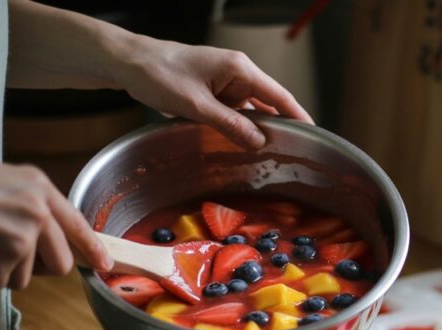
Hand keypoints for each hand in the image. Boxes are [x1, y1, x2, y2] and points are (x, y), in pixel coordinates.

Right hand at [0, 156, 112, 290]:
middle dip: (39, 269)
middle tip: (7, 255)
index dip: (93, 249)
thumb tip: (49, 236)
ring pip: (24, 278)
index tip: (104, 264)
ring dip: (0, 270)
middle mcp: (37, 213)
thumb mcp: (0, 180)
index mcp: (38, 188)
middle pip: (60, 264)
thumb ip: (30, 204)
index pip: (77, 225)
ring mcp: (20, 241)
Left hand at [112, 36, 313, 149]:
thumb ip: (230, 124)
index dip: (299, 117)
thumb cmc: (158, 74)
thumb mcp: (196, 105)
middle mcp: (237, 72)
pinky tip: (237, 144)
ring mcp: (225, 81)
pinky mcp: (213, 90)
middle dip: (277, 128)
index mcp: (239, 68)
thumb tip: (259, 141)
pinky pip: (233, 111)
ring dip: (253, 130)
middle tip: (289, 154)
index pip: (280, 96)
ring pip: (249, 110)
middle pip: (268, 104)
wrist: (128, 62)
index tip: (314, 136)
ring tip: (264, 155)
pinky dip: (236, 126)